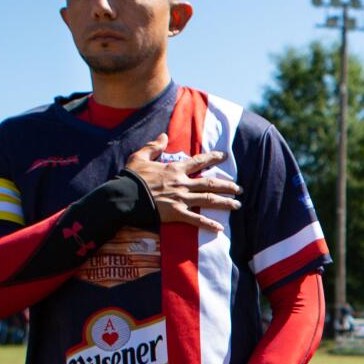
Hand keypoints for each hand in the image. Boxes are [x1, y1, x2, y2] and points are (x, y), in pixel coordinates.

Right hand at [124, 135, 240, 233]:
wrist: (124, 196)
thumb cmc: (131, 177)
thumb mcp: (140, 156)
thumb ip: (154, 146)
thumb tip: (164, 135)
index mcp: (175, 169)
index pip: (199, 161)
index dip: (213, 158)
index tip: (224, 156)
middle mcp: (182, 183)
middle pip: (210, 183)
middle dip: (226, 186)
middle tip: (239, 189)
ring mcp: (180, 198)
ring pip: (208, 200)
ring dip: (224, 202)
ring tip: (237, 205)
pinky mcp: (176, 213)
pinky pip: (196, 220)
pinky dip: (208, 224)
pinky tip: (220, 228)